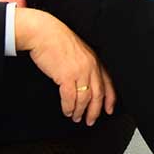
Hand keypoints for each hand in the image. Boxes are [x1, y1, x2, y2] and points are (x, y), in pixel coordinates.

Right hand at [15, 8, 115, 125]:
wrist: (43, 33)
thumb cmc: (56, 39)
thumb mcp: (78, 51)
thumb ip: (84, 64)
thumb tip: (85, 83)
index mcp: (94, 59)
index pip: (107, 83)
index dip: (110, 99)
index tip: (109, 110)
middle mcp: (90, 66)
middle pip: (98, 94)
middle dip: (94, 111)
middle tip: (90, 120)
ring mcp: (79, 71)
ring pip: (84, 99)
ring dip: (80, 111)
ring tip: (76, 117)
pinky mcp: (66, 76)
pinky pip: (70, 98)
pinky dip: (69, 107)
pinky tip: (67, 111)